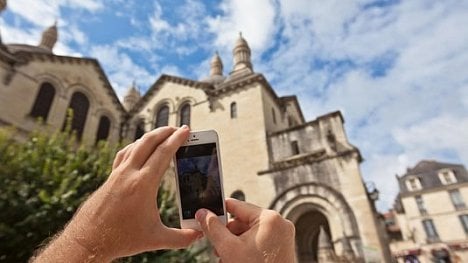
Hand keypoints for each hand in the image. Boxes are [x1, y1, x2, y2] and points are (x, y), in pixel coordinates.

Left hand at [33, 126, 199, 261]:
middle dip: (164, 131)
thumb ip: (181, 238)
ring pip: (135, 145)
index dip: (177, 139)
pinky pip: (124, 154)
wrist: (88, 240)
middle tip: (177, 128)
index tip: (186, 130)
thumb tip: (199, 235)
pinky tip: (138, 149)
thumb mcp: (155, 239)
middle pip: (148, 142)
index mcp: (143, 184)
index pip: (163, 153)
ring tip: (161, 135)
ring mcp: (117, 174)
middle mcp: (129, 174)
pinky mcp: (109, 178)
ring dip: (150, 137)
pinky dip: (135, 146)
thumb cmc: (120, 239)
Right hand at [195, 198, 295, 262]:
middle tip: (215, 245)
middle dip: (228, 233)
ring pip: (250, 231)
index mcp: (269, 218)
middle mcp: (279, 223)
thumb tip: (203, 213)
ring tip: (224, 255)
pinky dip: (246, 246)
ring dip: (235, 241)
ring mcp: (282, 235)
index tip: (206, 213)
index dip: (220, 210)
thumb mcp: (228, 248)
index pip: (238, 205)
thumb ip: (213, 228)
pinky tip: (236, 258)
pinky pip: (259, 239)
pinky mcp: (282, 245)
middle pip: (243, 220)